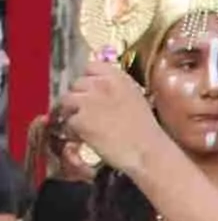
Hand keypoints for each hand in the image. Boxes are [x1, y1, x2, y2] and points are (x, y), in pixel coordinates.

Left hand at [55, 55, 165, 174]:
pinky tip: (87, 137)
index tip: (93, 92)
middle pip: (76, 84)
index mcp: (117, 77)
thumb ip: (116, 88)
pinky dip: (74, 130)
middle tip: (90, 113)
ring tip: (86, 126)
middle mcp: (100, 84)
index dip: (90, 80)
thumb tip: (97, 89)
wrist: (147, 153)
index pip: (91, 67)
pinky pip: (68, 121)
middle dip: (80, 97)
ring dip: (73, 113)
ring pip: (67, 101)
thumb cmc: (146, 131)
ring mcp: (88, 101)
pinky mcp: (79, 120)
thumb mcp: (136, 99)